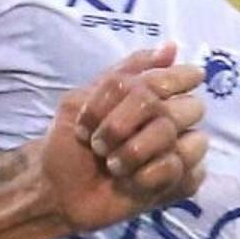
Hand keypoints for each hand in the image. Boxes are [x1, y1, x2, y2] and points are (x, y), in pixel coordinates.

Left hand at [37, 45, 208, 232]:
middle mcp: (171, 120)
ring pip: (180, 137)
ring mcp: (179, 150)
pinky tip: (130, 182)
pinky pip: (181, 169)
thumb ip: (125, 73)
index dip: (151, 84)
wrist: (58, 191)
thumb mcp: (83, 98)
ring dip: (136, 150)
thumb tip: (172, 47)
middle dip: (129, 121)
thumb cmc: (70, 144)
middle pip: (179, 105)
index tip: (124, 100)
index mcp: (150, 95)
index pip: (171, 76)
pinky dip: (148, 175)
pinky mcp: (181, 182)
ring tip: (112, 165)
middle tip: (101, 141)